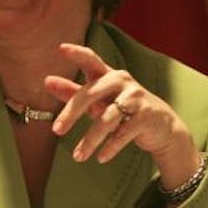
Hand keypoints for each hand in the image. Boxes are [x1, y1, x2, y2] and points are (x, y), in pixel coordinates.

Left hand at [44, 44, 197, 181]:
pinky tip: (100, 158)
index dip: (77, 53)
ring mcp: (135, 98)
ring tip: (78, 157)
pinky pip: (123, 133)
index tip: (61, 49)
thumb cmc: (122, 109)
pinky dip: (111, 147)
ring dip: (91, 140)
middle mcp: (122, 81)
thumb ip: (73, 92)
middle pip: (91, 94)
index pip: (91, 60)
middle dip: (71, 113)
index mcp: (108, 74)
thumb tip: (47, 81)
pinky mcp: (146, 116)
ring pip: (106, 119)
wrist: (161, 125)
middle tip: (56, 130)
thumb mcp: (98, 100)